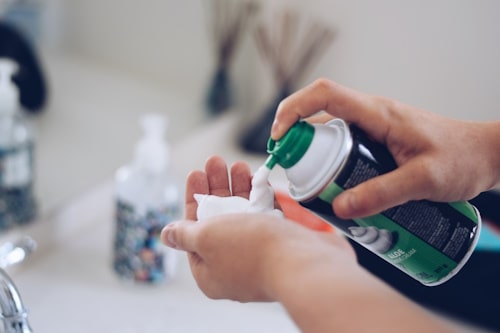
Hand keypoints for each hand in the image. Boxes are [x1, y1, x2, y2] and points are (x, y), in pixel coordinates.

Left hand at [161, 156, 353, 301]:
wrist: (306, 264)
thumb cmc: (251, 251)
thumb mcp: (207, 238)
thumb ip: (186, 233)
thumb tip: (166, 234)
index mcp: (210, 271)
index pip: (193, 231)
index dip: (193, 200)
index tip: (196, 174)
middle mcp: (233, 264)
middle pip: (218, 219)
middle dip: (216, 187)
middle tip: (215, 161)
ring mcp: (260, 255)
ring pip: (243, 215)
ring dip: (238, 188)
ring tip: (236, 164)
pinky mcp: (281, 244)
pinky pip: (265, 217)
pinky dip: (259, 197)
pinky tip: (256, 178)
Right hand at [271, 78, 499, 217]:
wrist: (484, 156)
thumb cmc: (461, 160)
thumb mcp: (423, 181)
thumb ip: (382, 195)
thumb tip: (339, 207)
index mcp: (377, 114)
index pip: (324, 94)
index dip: (293, 110)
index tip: (278, 137)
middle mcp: (370, 115)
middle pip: (318, 115)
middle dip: (297, 141)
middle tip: (292, 173)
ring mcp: (373, 128)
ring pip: (330, 133)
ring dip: (314, 155)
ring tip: (311, 186)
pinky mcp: (377, 141)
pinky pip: (344, 146)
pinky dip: (331, 162)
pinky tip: (336, 187)